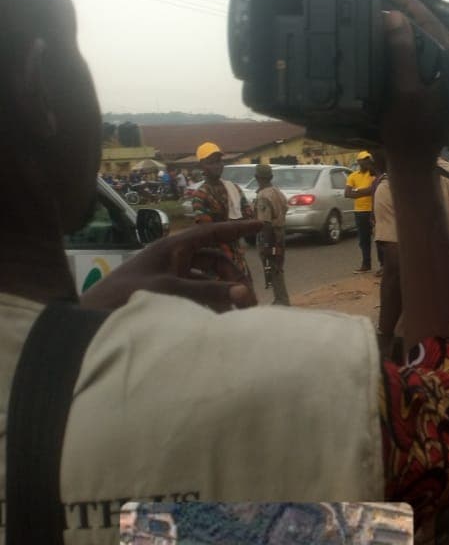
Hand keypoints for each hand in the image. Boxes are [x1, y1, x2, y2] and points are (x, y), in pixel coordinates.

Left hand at [81, 220, 262, 312]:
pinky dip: (210, 301)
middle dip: (233, 274)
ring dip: (223, 290)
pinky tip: (218, 316)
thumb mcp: (170, 291)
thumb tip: (245, 293)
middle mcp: (173, 258)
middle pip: (214, 259)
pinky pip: (197, 293)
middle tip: (248, 295)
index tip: (261, 226)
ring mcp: (170, 276)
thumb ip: (208, 292)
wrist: (90, 318)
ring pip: (207, 278)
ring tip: (235, 310)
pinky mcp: (166, 294)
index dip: (237, 228)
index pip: (212, 232)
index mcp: (172, 247)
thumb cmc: (126, 296)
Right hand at [381, 0, 448, 158]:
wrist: (412, 164)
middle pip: (432, 33)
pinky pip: (419, 59)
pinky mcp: (430, 89)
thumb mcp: (404, 91)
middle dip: (411, 12)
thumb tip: (394, 16)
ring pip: (425, 45)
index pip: (435, 28)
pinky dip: (404, 46)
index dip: (414, 7)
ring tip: (386, 9)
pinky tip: (388, 39)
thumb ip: (402, 53)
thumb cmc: (409, 131)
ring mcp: (442, 80)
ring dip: (407, 27)